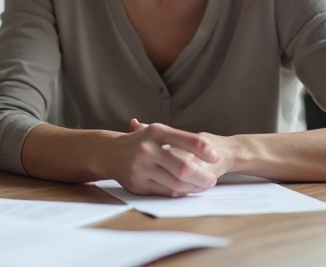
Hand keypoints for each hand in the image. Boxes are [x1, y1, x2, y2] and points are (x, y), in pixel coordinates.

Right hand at [109, 119, 231, 196]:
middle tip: (212, 180)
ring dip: (194, 187)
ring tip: (203, 186)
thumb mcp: (156, 131)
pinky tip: (187, 189)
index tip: (216, 157)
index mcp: (156, 132)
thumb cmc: (141, 141)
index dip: (204, 149)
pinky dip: (179, 193)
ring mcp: (141, 168)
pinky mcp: (138, 184)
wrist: (110, 153)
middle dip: (202, 177)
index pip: (187, 140)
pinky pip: (165, 192)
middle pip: (183, 168)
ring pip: (176, 184)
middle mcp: (147, 149)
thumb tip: (210, 150)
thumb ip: (181, 138)